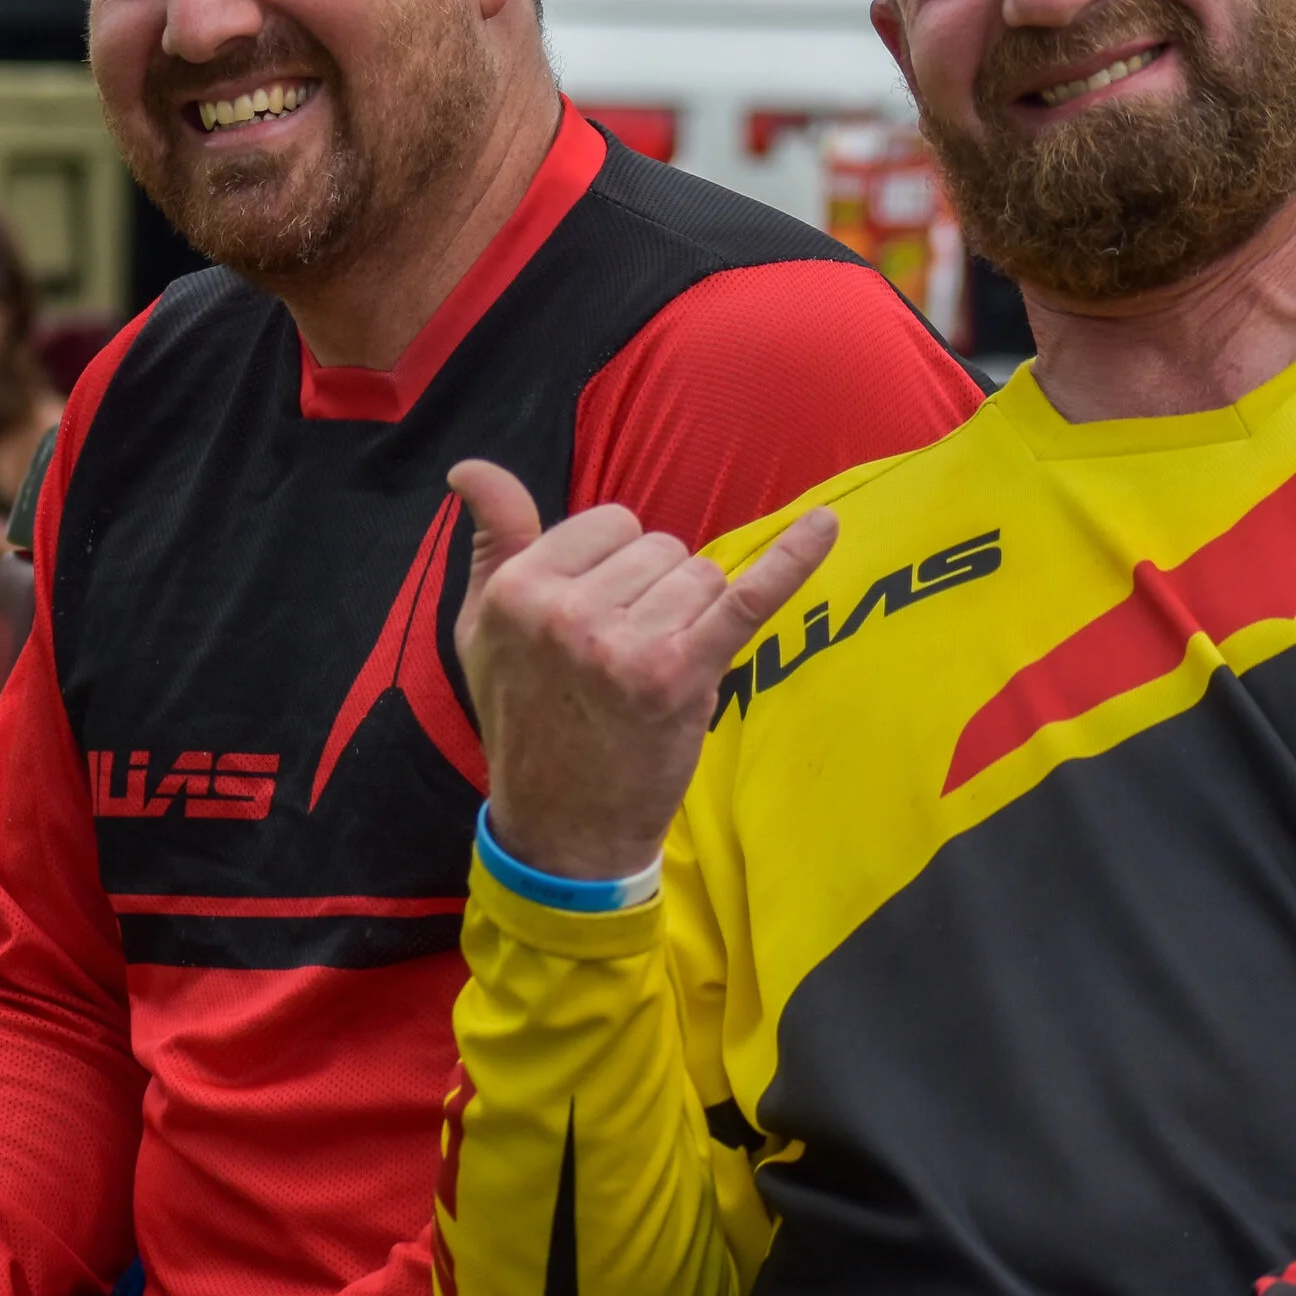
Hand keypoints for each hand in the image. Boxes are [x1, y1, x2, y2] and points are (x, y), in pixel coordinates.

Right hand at [449, 459, 836, 880]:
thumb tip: (471, 467)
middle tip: (620, 660)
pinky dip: (790, 561)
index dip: (615, 567)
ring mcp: (625, 645)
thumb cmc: (525, 716)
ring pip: (700, 575)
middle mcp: (566, 612)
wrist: (563, 828)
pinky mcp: (680, 675)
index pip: (609, 523)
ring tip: (650, 674)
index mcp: (517, 590)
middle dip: (655, 592)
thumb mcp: (482, 628)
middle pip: (660, 546)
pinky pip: (746, 598)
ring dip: (692, 617)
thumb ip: (491, 540)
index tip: (595, 621)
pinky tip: (825, 527)